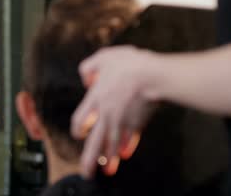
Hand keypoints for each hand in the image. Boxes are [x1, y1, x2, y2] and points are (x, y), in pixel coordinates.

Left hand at [71, 46, 155, 178]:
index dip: (78, 129)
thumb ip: (89, 67)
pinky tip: (124, 155)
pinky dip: (127, 148)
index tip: (78, 135)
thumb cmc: (129, 64)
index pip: (80, 120)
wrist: (152, 76)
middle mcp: (106, 114)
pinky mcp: (138, 123)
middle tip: (87, 173)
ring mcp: (122, 121)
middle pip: (94, 142)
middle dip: (89, 159)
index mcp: (96, 99)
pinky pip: (130, 140)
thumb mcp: (103, 57)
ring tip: (107, 172)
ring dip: (108, 160)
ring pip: (112, 146)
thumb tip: (87, 79)